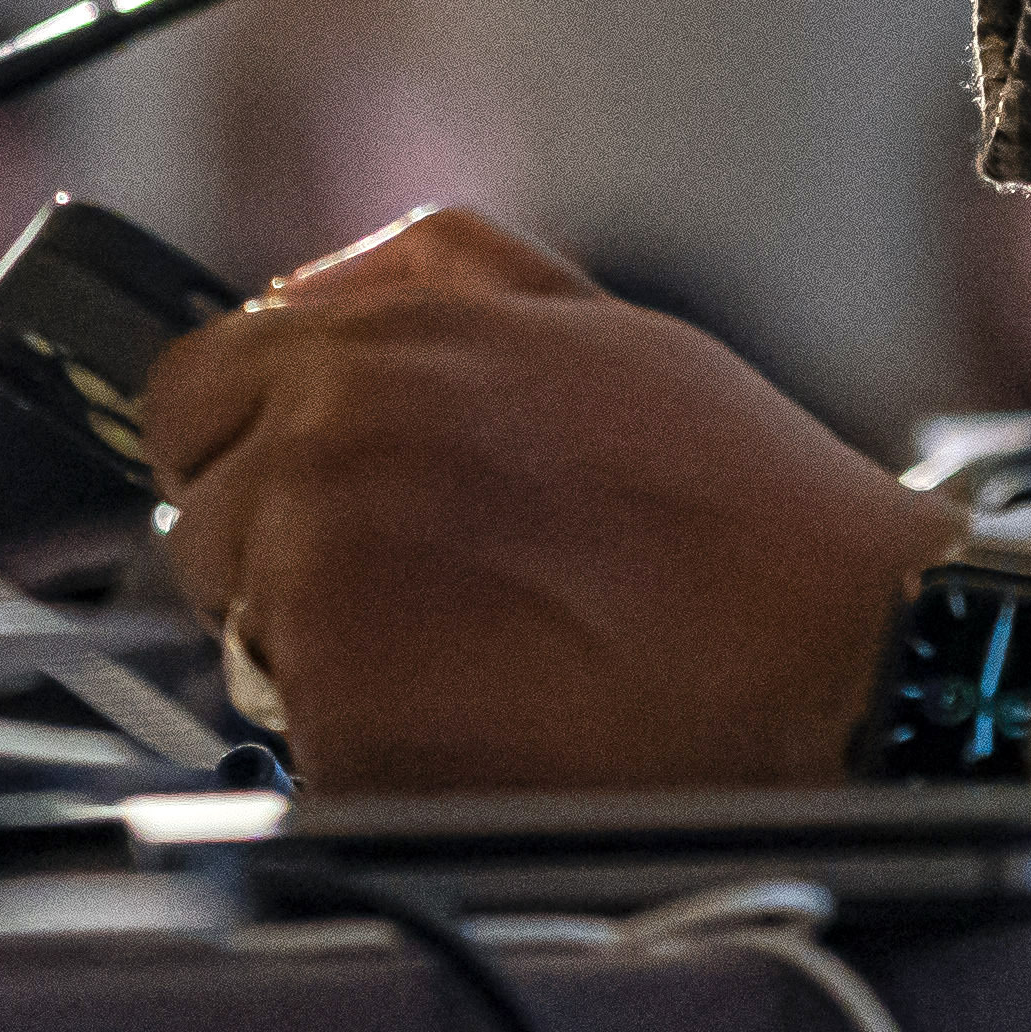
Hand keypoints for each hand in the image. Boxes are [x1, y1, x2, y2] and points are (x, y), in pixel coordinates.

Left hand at [148, 206, 967, 792]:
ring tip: (475, 654)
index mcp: (389, 337)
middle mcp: (334, 437)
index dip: (248, 443)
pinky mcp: (337, 705)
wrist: (834, 652)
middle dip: (280, 555)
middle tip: (420, 593)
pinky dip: (362, 747)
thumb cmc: (745, 507)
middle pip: (207, 515)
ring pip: (241, 633)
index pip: (196, 383)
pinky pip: (294, 740)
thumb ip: (437, 283)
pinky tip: (479, 720)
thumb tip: (301, 293)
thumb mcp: (602, 326)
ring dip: (323, 654)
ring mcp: (322, 572)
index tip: (297, 490)